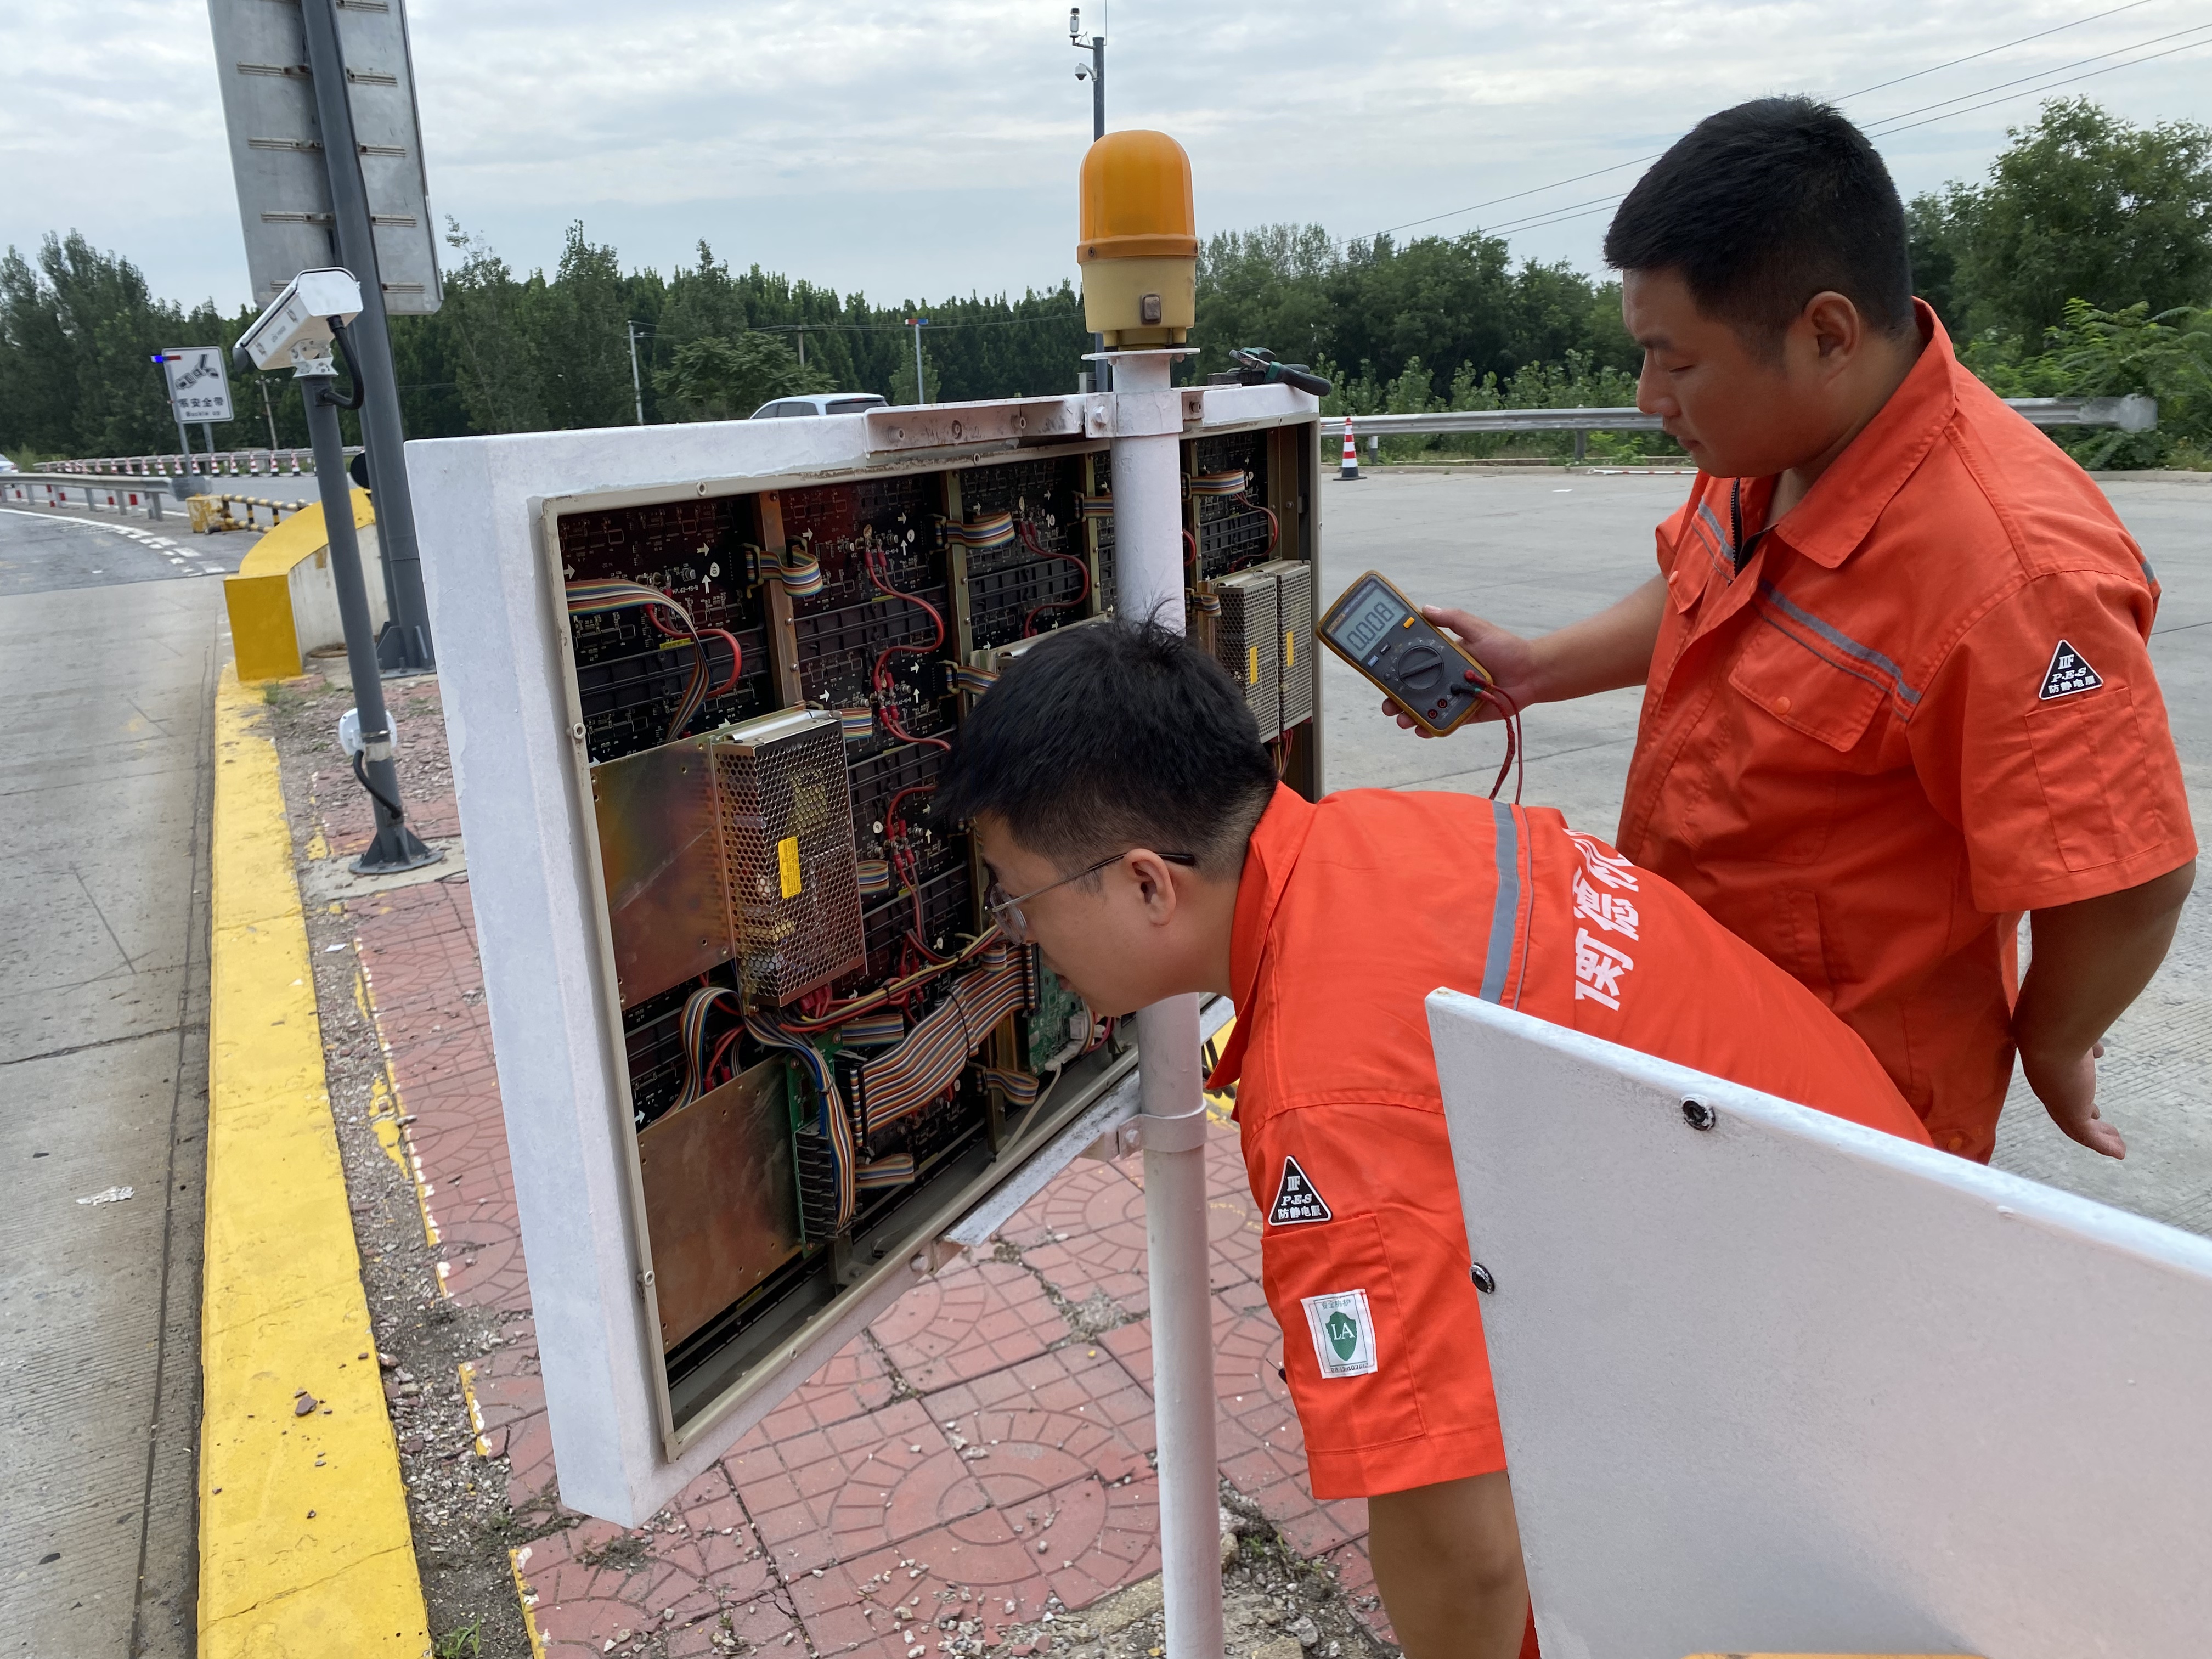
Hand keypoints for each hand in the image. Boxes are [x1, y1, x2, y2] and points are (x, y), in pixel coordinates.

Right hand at [1381, 607, 1543, 737]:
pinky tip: (1421, 730)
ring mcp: (1452, 697)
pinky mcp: (1463, 714)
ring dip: (1409, 715)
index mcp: (1442, 658)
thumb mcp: (1478, 628)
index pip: (1412, 664)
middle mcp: (1443, 678)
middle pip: (1412, 691)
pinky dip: (1430, 728)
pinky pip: (1443, 723)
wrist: (1531, 673)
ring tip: (1403, 720)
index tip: (1381, 675)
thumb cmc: (1507, 648)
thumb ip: (1452, 619)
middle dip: (1396, 699)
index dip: (1394, 671)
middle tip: (1387, 706)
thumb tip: (1425, 608)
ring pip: (1424, 708)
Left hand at [2021, 1039, 2125, 1158]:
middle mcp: (2048, 1088)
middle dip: (2085, 1116)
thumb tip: (2096, 1049)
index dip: (2076, 1096)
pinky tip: (2119, 1152)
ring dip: (2098, 1135)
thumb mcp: (2076, 1036)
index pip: (2062, 1088)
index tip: (2090, 1103)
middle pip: (2068, 1108)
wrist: (2047, 1034)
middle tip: (2099, 1121)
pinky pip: (2089, 1137)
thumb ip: (2085, 1045)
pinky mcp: (2072, 1114)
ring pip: (2078, 1126)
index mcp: (2047, 1069)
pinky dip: (2104, 1146)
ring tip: (2115, 1143)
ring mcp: (2058, 1103)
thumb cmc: (2058, 1026)